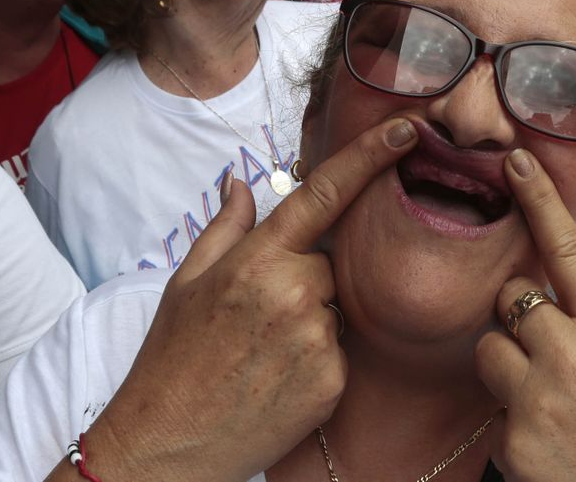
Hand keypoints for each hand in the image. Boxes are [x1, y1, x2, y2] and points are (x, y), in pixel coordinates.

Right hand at [80, 119, 419, 481]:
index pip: (324, 193)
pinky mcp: (333, 380)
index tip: (408, 131)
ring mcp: (317, 338)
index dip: (369, 156)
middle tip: (256, 317)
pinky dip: (317, 359)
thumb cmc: (172, 360)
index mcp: (256, 259)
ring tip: (261, 353)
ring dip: (310, 319)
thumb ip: (226, 228)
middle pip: (328, 262)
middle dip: (303, 277)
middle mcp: (293, 292)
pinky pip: (340, 349)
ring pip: (335, 306)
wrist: (167, 445)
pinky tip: (277, 379)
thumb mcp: (186, 282)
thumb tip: (241, 182)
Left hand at [476, 150, 575, 481]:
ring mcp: (538, 398)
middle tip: (543, 353)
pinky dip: (514, 429)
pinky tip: (549, 451)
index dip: (540, 202)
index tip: (514, 161)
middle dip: (516, 317)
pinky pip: (493, 414)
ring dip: (506, 370)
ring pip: (488, 352)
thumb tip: (551, 313)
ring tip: (547, 406)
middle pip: (510, 301)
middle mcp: (572, 356)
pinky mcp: (511, 441)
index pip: (569, 253)